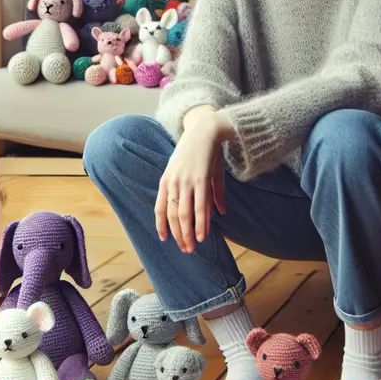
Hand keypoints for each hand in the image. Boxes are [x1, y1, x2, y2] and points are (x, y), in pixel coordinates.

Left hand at [155, 110, 232, 252]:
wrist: (205, 130)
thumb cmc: (201, 150)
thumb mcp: (197, 171)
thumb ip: (208, 193)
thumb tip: (220, 211)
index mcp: (166, 180)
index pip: (160, 208)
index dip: (161, 225)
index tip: (164, 239)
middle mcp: (172, 183)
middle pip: (173, 216)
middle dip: (178, 235)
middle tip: (185, 249)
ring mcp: (185, 182)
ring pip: (184, 215)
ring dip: (188, 234)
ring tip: (193, 247)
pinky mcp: (200, 180)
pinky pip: (199, 207)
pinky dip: (200, 223)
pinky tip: (202, 235)